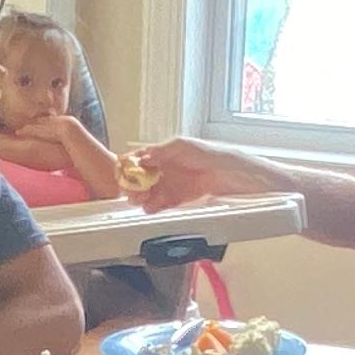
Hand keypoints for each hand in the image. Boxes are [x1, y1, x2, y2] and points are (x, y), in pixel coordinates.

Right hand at [121, 136, 253, 209]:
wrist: (231, 175)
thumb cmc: (210, 154)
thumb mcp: (182, 146)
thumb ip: (160, 152)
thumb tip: (141, 158)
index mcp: (162, 153)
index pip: (136, 160)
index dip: (127, 167)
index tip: (124, 174)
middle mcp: (163, 170)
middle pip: (138, 180)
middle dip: (132, 186)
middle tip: (134, 191)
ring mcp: (169, 185)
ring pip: (147, 194)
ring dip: (141, 198)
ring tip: (142, 200)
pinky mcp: (176, 199)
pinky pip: (160, 205)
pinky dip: (153, 207)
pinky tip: (151, 208)